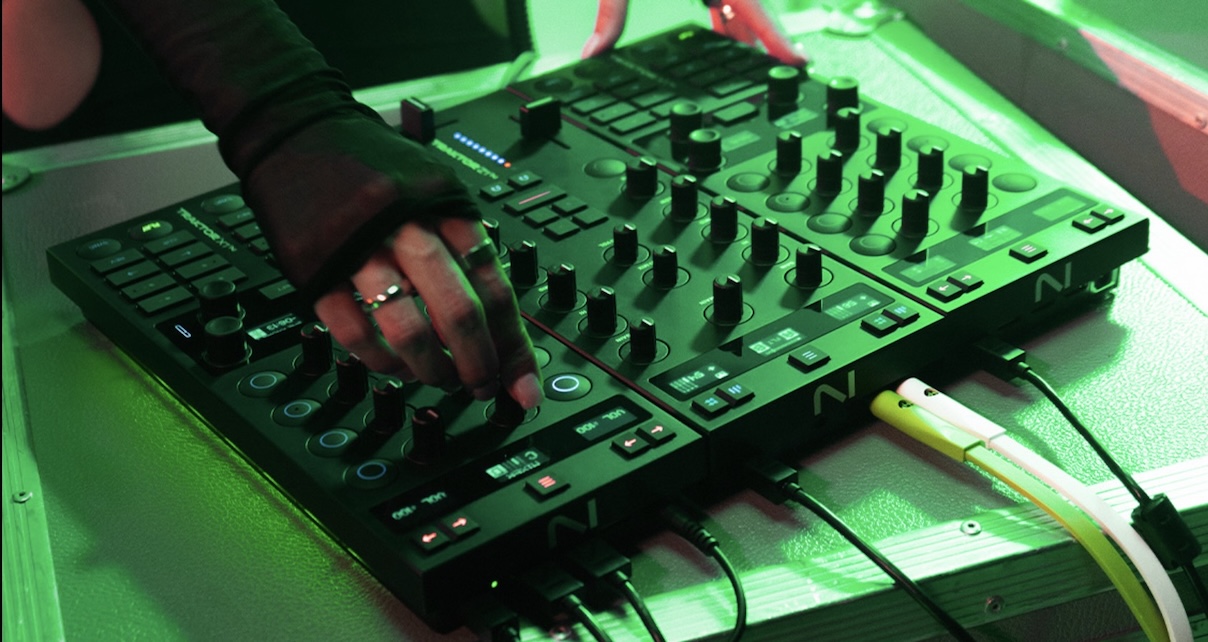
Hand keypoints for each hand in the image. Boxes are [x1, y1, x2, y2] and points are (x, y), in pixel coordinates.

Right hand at [243, 111, 542, 408]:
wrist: (295, 127)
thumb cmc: (372, 163)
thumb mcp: (433, 185)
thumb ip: (465, 243)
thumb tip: (499, 320)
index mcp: (444, 205)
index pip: (493, 285)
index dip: (513, 342)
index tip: (523, 381)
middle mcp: (406, 226)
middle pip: (459, 312)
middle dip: (479, 363)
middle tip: (483, 386)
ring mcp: (358, 251)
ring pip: (410, 330)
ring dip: (433, 369)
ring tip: (442, 379)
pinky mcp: (314, 270)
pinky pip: (354, 333)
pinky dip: (380, 361)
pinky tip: (394, 367)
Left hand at [582, 0, 806, 65]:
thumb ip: (611, 13)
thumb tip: (594, 52)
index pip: (755, 8)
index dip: (777, 38)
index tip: (798, 60)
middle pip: (755, 8)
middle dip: (764, 40)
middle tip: (778, 71)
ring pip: (741, 2)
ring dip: (743, 30)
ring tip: (746, 63)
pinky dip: (726, 15)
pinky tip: (722, 34)